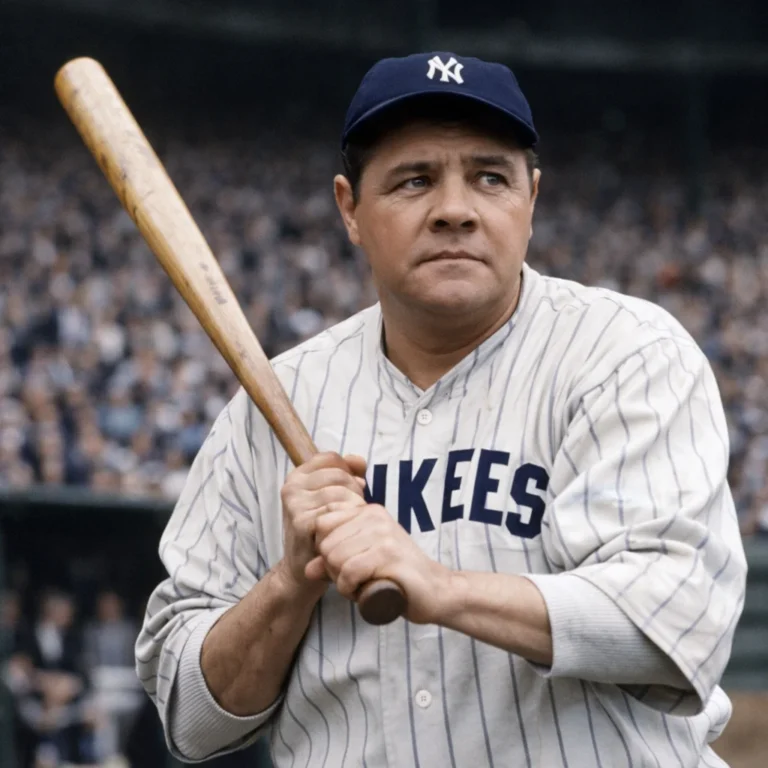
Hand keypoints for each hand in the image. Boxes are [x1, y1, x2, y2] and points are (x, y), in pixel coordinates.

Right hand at [278, 451, 367, 595]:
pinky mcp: (302, 522)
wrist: (301, 570)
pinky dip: (348, 521)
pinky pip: (337, 511)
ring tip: (351, 523)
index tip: (354, 489)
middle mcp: (292, 487)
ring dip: (354, 508)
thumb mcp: (330, 498)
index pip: (331, 459)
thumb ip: (345, 474)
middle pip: (340, 475)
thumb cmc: (320, 532)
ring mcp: (295, 504)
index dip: (348, 472)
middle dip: (355, 492)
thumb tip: (359, 461)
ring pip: (341, 492)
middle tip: (355, 512)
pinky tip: (347, 533)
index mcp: (297, 477)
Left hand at [306, 503, 449, 624]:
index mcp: (368, 512)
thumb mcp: (361, 563)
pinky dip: (349, 588)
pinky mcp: (389, 554)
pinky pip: (349, 571)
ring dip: (341, 581)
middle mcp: (375, 517)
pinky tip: (364, 591)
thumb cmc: (396, 577)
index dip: (325, 550)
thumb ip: (334, 562)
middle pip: (326, 543)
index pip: (323, 523)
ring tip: (361, 585)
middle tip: (353, 580)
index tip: (343, 564)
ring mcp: (383, 533)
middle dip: (332, 569)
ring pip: (334, 557)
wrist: (436, 591)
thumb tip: (307, 569)